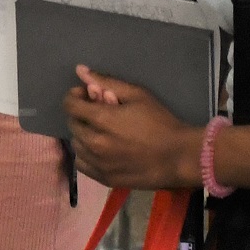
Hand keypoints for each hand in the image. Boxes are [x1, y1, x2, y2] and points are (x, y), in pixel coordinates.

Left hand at [63, 66, 202, 189]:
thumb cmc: (161, 122)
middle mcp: (95, 143)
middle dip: (81, 114)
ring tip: (101, 131)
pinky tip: (100, 149)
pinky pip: (82, 164)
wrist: (179, 157)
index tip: (87, 95)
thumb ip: (106, 82)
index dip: (75, 96)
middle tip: (98, 112)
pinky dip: (86, 154)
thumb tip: (80, 70)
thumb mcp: (137, 95)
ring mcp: (99, 164)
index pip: (70, 105)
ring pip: (76, 144)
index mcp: (102, 120)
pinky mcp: (105, 179)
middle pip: (72, 124)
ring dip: (83, 134)